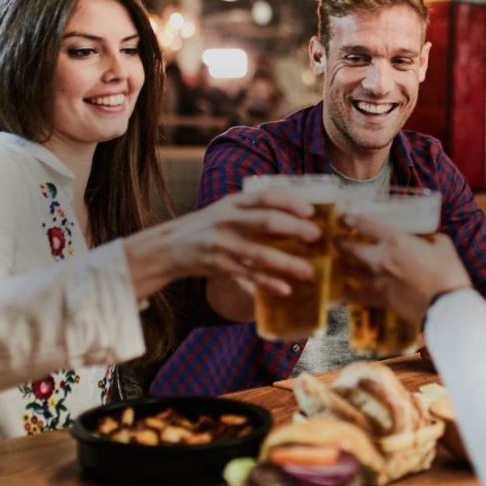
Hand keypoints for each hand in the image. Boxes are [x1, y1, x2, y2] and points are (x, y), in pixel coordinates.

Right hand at [165, 189, 320, 295]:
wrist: (169, 247)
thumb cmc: (208, 228)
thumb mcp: (226, 210)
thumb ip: (253, 209)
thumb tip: (294, 213)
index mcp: (233, 202)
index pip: (266, 196)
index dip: (290, 202)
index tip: (311, 210)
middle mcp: (227, 219)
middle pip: (266, 221)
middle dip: (294, 228)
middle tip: (316, 236)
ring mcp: (221, 243)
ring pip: (259, 253)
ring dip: (286, 262)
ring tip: (308, 270)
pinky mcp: (217, 265)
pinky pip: (247, 274)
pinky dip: (267, 282)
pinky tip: (285, 289)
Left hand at [336, 213, 470, 325]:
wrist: (447, 305)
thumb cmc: (448, 273)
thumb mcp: (443, 245)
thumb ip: (431, 238)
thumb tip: (428, 237)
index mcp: (396, 240)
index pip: (365, 225)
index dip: (351, 219)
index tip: (344, 218)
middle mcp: (380, 258)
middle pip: (350, 248)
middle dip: (340, 242)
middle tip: (335, 240)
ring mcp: (377, 280)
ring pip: (349, 270)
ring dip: (342, 264)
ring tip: (338, 261)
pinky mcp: (380, 299)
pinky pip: (356, 295)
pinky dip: (347, 293)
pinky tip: (342, 291)